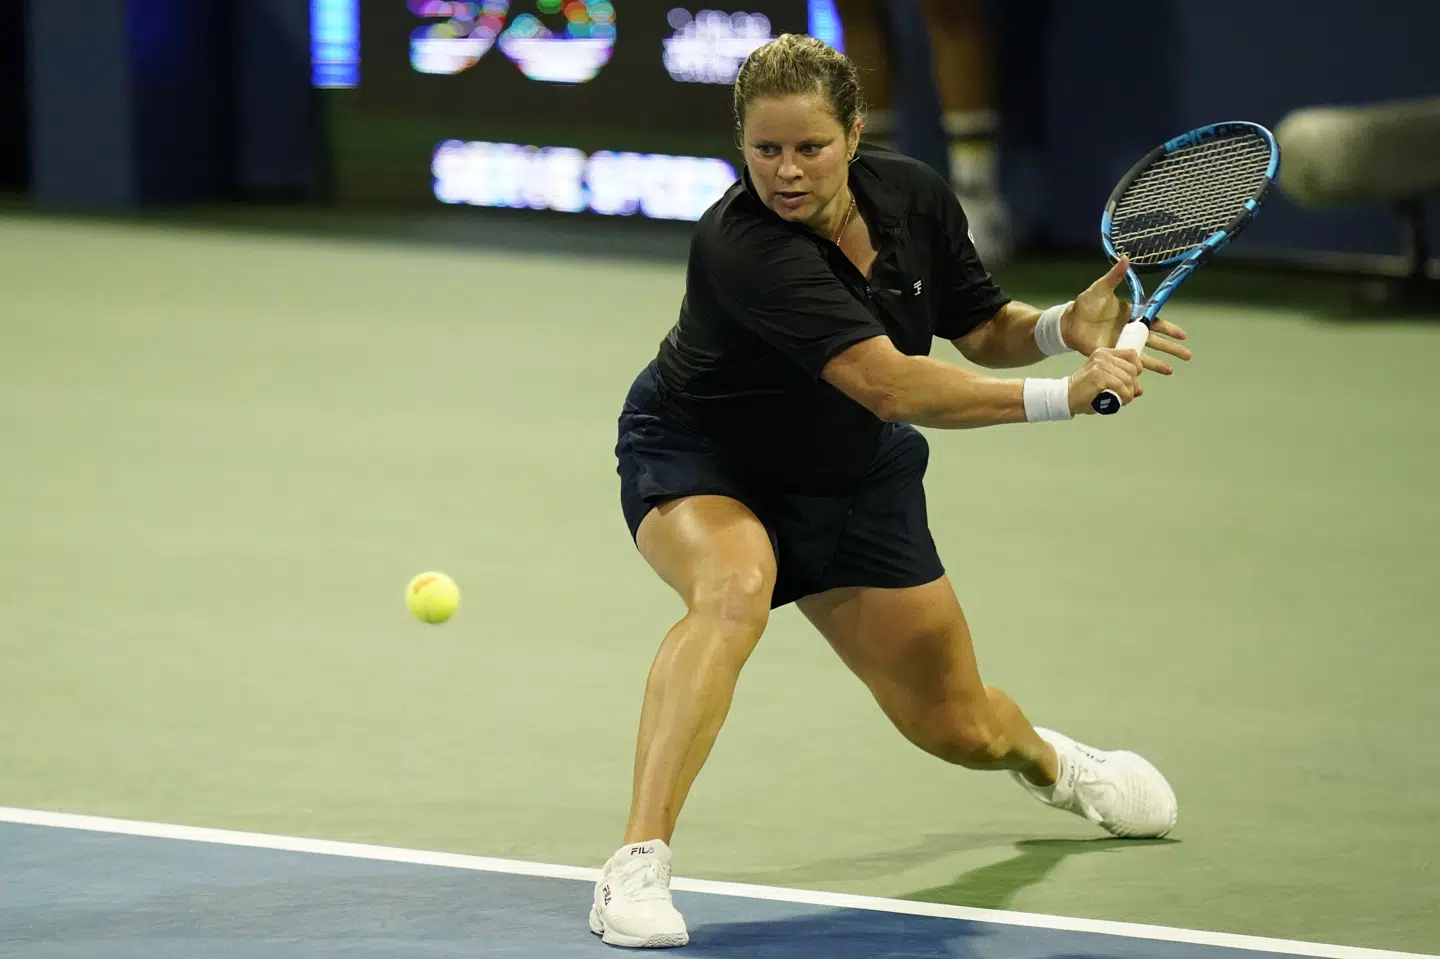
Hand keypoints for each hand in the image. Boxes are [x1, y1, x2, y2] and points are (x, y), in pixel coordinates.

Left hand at [1062, 256, 1192, 374]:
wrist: (1068, 323)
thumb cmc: (1084, 305)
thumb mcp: (1100, 289)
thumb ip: (1114, 277)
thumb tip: (1125, 258)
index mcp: (1131, 315)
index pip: (1154, 322)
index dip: (1169, 329)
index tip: (1182, 335)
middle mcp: (1129, 331)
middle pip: (1155, 341)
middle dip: (1171, 348)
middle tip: (1187, 355)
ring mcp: (1122, 344)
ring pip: (1145, 355)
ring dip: (1159, 363)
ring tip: (1172, 370)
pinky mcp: (1112, 355)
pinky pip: (1127, 364)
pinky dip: (1136, 372)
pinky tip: (1145, 380)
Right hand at [1069, 348, 1142, 414]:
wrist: (1067, 397)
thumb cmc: (1085, 391)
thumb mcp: (1106, 383)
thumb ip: (1123, 383)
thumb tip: (1139, 389)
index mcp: (1104, 353)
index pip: (1132, 354)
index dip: (1137, 368)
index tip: (1131, 381)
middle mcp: (1103, 356)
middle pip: (1132, 369)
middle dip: (1133, 385)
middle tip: (1126, 395)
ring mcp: (1100, 365)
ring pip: (1128, 379)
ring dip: (1129, 393)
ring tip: (1122, 400)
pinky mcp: (1098, 376)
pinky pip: (1121, 387)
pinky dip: (1124, 396)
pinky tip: (1119, 402)